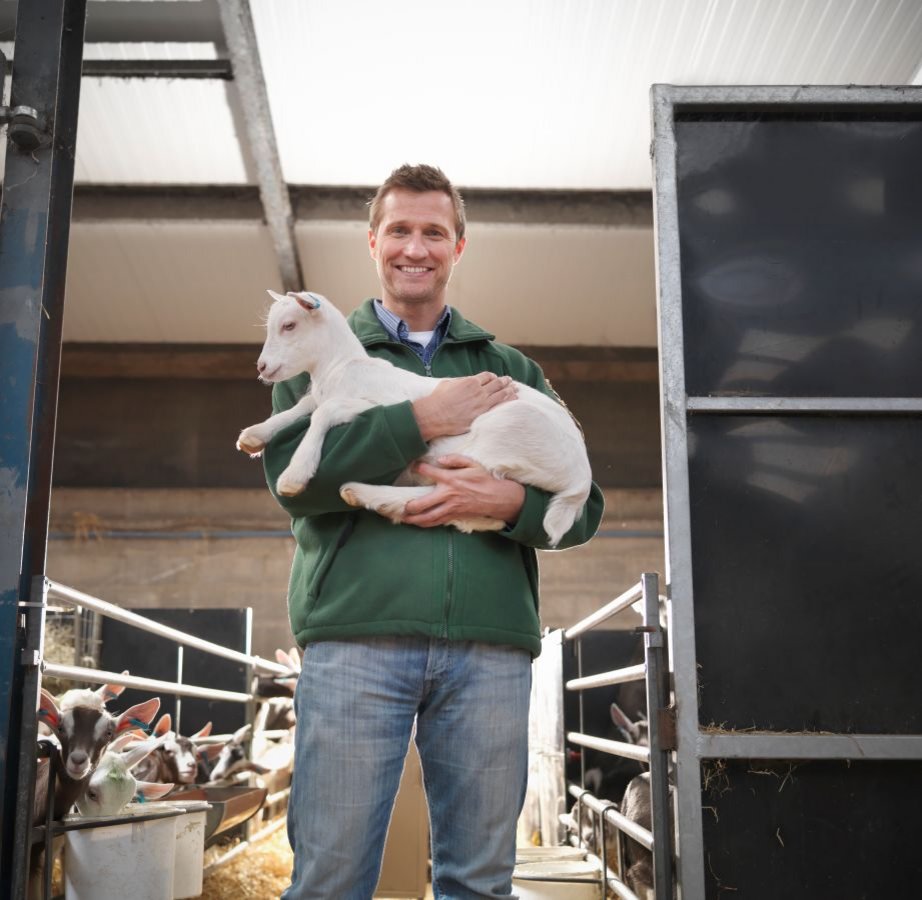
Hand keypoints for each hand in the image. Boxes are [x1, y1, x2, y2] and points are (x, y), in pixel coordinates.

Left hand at [401, 455, 525, 527]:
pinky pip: (437, 522)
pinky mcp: (454, 515)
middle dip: (410, 506)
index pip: (429, 472)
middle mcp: (448, 494)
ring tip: (404, 518)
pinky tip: (418, 523)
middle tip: (402, 505)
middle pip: (423, 503)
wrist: (496, 497)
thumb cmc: (483, 479)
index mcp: (450, 479)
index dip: (419, 468)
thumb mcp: (472, 463)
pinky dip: (426, 524)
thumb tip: (440, 459)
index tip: (414, 466)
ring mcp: (450, 507)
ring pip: (428, 516)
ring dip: (414, 518)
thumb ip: (455, 459)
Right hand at [412, 373, 516, 441]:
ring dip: (510, 390)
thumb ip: (460, 381)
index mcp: (471, 381)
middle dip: (505, 381)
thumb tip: (465, 381)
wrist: (434, 416)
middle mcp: (479, 391)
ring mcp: (482, 404)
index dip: (492, 376)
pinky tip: (514, 400)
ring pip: (501, 395)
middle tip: (510, 381)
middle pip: (497, 384)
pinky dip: (508, 402)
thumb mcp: (448, 383)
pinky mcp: (482, 416)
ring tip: (515, 389)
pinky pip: (499, 407)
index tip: (495, 378)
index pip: (487, 376)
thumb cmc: (438, 400)